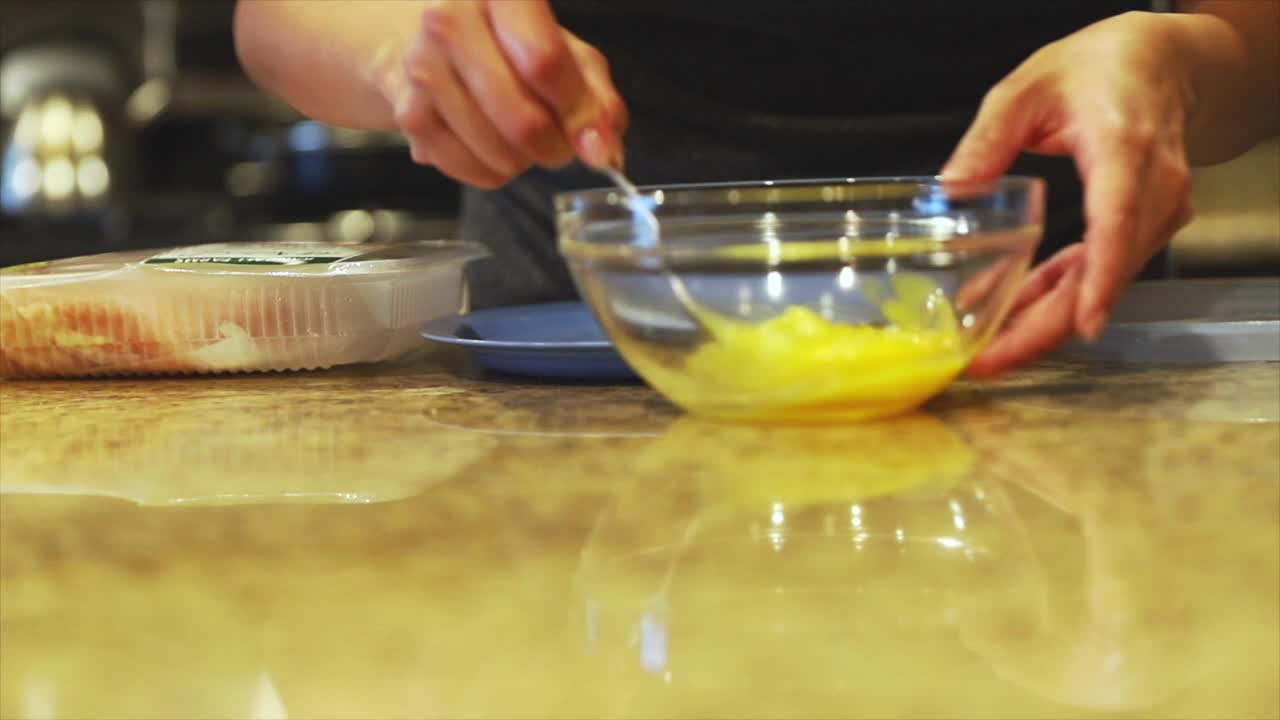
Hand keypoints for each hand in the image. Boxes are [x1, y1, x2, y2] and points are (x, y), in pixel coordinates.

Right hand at [372, 0, 626, 187]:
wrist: (429, 44)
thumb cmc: (508, 44)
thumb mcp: (569, 54)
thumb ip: (597, 99)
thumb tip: (603, 149)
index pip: (545, 62)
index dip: (576, 112)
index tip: (591, 135)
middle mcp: (450, 21)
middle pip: (522, 119)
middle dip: (554, 148)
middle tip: (559, 144)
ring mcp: (422, 69)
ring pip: (499, 152)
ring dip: (523, 161)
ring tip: (520, 136)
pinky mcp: (408, 115)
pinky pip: (471, 171)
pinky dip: (494, 172)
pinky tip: (492, 146)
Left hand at [943, 12, 1196, 376]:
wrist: (1160, 63)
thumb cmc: (1100, 69)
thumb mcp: (1026, 89)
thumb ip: (986, 139)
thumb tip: (950, 190)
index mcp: (1126, 150)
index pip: (1118, 225)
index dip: (1100, 281)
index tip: (1081, 325)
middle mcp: (1153, 189)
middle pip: (1106, 274)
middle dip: (1044, 328)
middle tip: (985, 362)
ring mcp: (1156, 212)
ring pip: (1099, 283)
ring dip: (1041, 318)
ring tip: (981, 346)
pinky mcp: (1143, 226)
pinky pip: (1097, 271)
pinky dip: (1053, 292)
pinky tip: (1007, 309)